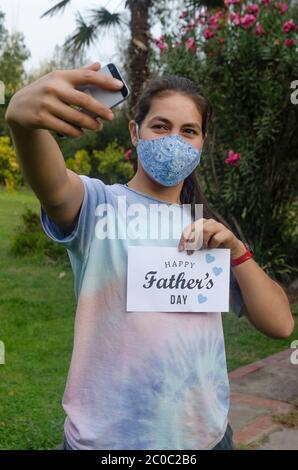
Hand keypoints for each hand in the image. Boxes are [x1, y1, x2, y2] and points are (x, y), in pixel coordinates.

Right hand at [5, 62, 122, 136]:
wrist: (20, 106)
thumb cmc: (46, 91)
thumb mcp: (59, 80)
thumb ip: (79, 74)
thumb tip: (99, 64)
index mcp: (61, 76)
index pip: (87, 76)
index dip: (105, 81)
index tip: (119, 86)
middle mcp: (53, 88)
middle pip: (83, 101)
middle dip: (100, 110)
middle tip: (111, 117)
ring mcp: (46, 104)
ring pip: (76, 118)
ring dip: (90, 124)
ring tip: (98, 127)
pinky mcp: (41, 118)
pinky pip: (65, 129)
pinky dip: (77, 133)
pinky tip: (82, 133)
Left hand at [178, 218, 245, 257]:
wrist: (232, 249)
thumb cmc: (214, 246)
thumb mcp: (202, 244)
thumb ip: (194, 243)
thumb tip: (183, 248)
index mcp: (201, 223)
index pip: (189, 228)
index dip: (184, 238)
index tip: (181, 249)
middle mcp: (209, 222)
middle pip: (197, 228)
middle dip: (192, 241)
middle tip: (190, 253)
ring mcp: (219, 226)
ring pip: (206, 230)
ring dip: (202, 242)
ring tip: (204, 249)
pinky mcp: (227, 233)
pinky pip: (216, 238)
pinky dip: (213, 245)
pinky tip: (213, 248)